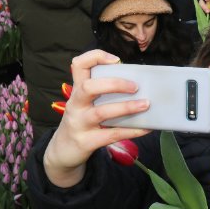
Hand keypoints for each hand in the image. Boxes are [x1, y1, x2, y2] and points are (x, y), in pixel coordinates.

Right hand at [43, 50, 150, 187]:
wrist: (62, 151)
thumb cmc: (82, 122)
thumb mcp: (85, 104)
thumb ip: (103, 93)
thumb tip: (139, 85)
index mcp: (77, 91)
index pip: (78, 65)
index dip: (95, 57)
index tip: (116, 60)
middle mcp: (75, 104)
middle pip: (89, 87)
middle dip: (114, 84)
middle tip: (135, 86)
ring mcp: (79, 123)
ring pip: (101, 112)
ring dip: (126, 107)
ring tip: (146, 104)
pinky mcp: (86, 141)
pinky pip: (112, 134)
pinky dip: (132, 130)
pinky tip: (147, 127)